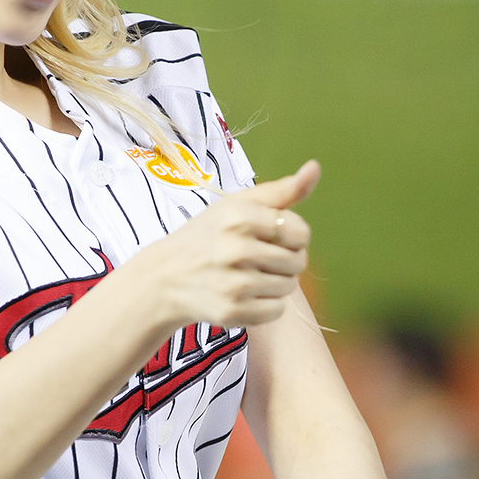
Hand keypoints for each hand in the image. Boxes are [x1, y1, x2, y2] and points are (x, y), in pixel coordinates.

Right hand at [147, 160, 320, 328]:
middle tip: (260, 257)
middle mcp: (236, 249)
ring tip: (252, 275)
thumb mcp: (236, 205)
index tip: (273, 236)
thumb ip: (280, 191)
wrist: (164, 278)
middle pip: (298, 260)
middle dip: (286, 259)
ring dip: (277, 282)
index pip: (300, 231)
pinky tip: (247, 294)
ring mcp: (234, 283)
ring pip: (289, 286)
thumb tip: (314, 168)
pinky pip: (277, 310)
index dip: (292, 235)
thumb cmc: (207, 236)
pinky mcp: (233, 311)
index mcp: (239, 217)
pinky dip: (267, 304)